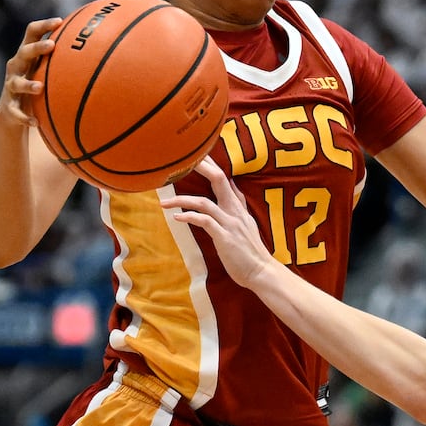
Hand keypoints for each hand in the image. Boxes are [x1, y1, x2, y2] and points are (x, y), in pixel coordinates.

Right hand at [0, 18, 62, 128]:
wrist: (12, 114)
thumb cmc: (36, 86)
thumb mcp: (47, 72)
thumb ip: (64, 61)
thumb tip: (100, 51)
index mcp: (27, 56)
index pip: (30, 34)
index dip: (43, 26)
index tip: (59, 21)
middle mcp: (16, 67)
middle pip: (24, 53)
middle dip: (37, 48)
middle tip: (52, 46)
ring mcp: (11, 87)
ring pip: (16, 83)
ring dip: (28, 85)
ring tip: (40, 87)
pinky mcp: (9, 108)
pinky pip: (16, 113)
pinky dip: (25, 118)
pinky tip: (35, 124)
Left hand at [161, 157, 277, 286]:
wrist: (262, 272)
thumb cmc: (251, 252)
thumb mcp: (246, 223)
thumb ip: (238, 205)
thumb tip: (230, 189)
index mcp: (238, 207)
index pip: (224, 178)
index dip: (211, 164)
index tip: (196, 153)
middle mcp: (234, 211)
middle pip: (218, 179)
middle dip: (201, 167)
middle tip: (182, 159)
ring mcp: (229, 223)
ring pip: (204, 202)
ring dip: (182, 200)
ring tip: (163, 202)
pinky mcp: (224, 237)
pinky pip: (204, 221)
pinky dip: (189, 217)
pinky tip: (176, 217)